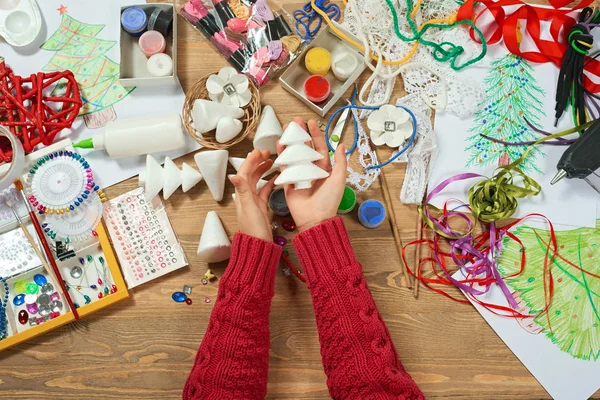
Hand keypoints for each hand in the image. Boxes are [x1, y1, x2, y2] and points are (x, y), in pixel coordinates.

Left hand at [229, 149, 276, 241]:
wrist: (259, 246)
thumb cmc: (254, 229)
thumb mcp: (249, 208)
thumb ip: (243, 191)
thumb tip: (233, 175)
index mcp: (242, 195)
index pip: (244, 173)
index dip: (251, 161)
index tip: (259, 151)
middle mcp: (246, 196)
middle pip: (250, 175)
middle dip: (257, 162)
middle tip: (267, 153)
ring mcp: (254, 202)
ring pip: (257, 181)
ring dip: (263, 170)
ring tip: (272, 161)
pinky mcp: (261, 207)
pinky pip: (264, 191)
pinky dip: (269, 183)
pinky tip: (276, 178)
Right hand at [277, 118, 346, 232]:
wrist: (315, 218)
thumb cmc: (329, 200)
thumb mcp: (339, 179)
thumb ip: (340, 162)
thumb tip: (341, 144)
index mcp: (324, 168)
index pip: (319, 147)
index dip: (315, 134)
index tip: (311, 122)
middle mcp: (311, 169)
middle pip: (304, 147)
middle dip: (300, 133)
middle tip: (295, 121)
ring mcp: (299, 175)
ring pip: (293, 154)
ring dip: (290, 141)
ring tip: (286, 129)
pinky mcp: (288, 182)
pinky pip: (284, 166)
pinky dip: (282, 155)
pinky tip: (280, 144)